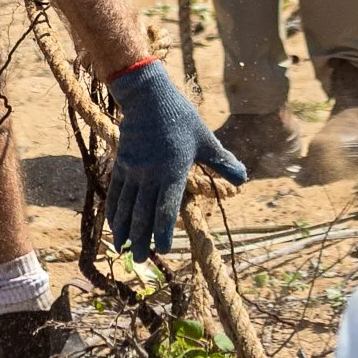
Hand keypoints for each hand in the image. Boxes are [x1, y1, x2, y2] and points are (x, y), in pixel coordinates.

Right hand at [106, 61, 246, 258]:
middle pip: (143, 213)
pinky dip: (114, 212)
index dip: (165, 231)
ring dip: (125, 230)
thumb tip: (243, 178)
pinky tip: (114, 226)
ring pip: (126, 206)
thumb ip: (223, 161)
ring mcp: (133, 170)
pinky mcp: (122, 164)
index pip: (167, 207)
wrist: (148, 97)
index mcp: (172, 170)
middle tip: (141, 261)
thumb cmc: (180, 118)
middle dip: (142, 239)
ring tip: (124, 250)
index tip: (165, 249)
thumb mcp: (205, 139)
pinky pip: (116, 193)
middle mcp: (150, 174)